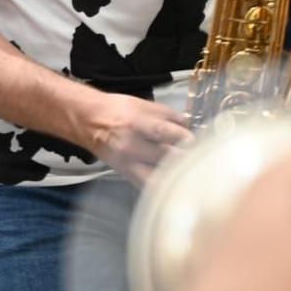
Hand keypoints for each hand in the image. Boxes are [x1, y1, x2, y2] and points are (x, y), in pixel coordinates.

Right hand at [72, 91, 190, 182]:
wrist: (88, 121)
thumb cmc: (116, 110)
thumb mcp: (142, 104)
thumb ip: (169, 114)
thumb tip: (190, 125)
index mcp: (136, 124)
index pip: (164, 133)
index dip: (185, 138)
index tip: (199, 141)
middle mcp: (131, 145)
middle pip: (165, 157)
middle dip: (186, 158)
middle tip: (201, 159)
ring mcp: (128, 162)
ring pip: (158, 177)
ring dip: (177, 176)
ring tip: (191, 174)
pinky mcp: (127, 173)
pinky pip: (148, 185)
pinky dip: (163, 186)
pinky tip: (175, 184)